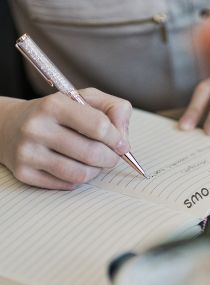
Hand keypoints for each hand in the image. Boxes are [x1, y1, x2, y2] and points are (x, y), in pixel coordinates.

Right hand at [0, 88, 131, 189]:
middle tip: (112, 157)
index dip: (117, 138)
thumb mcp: (85, 99)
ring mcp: (27, 152)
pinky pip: (66, 185)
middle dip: (111, 158)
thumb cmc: (58, 113)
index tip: (121, 144)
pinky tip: (75, 167)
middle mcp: (37, 128)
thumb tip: (123, 137)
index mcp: (54, 105)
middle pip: (92, 153)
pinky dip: (78, 180)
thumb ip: (114, 109)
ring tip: (96, 163)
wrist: (10, 125)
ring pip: (80, 174)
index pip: (99, 126)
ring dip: (96, 171)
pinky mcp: (23, 173)